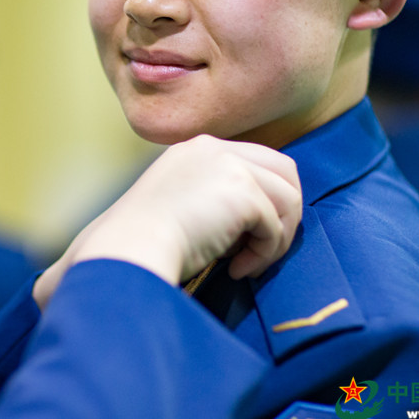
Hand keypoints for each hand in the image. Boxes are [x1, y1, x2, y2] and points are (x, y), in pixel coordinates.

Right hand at [34, 136, 301, 308]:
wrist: (129, 248)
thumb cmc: (143, 241)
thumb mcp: (177, 203)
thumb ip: (212, 198)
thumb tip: (255, 220)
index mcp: (197, 150)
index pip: (256, 162)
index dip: (264, 200)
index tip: (242, 238)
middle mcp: (215, 148)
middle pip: (284, 171)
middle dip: (285, 213)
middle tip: (261, 249)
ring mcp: (230, 166)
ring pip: (288, 198)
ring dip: (277, 239)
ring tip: (246, 264)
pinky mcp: (242, 192)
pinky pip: (276, 228)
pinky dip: (264, 255)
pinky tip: (235, 271)